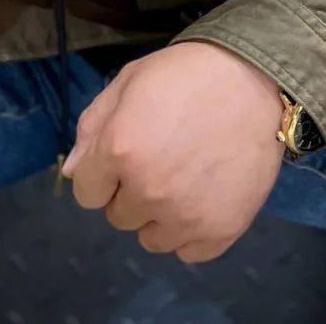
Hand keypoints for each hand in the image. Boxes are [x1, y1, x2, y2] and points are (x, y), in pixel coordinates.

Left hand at [62, 42, 286, 263]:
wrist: (254, 78)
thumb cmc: (185, 73)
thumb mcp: (130, 81)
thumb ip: (93, 126)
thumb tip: (71, 173)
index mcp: (120, 149)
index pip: (86, 192)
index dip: (101, 172)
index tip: (123, 154)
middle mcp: (149, 190)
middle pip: (118, 216)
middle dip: (130, 190)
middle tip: (160, 157)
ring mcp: (186, 216)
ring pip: (151, 239)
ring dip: (159, 215)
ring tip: (183, 177)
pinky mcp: (221, 231)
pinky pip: (188, 252)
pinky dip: (191, 231)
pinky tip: (203, 195)